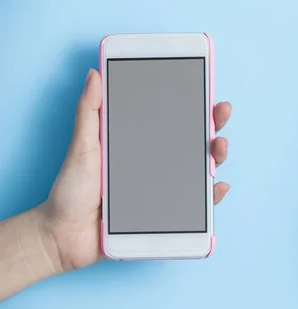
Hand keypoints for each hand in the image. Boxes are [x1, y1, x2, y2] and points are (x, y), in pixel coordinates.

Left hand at [40, 69, 231, 271]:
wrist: (65, 235)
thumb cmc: (71, 190)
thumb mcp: (81, 146)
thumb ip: (89, 112)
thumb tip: (95, 74)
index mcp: (139, 144)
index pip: (171, 120)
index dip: (191, 105)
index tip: (204, 89)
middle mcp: (156, 163)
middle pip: (193, 141)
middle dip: (212, 125)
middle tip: (221, 112)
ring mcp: (164, 188)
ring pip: (200, 169)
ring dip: (216, 156)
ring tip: (219, 147)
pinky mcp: (168, 214)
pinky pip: (197, 204)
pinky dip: (212, 196)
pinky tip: (218, 186)